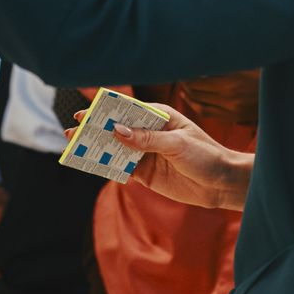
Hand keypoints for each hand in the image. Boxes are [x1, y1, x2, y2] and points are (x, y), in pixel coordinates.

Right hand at [74, 104, 251, 210]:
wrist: (222, 183)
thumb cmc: (205, 154)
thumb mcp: (177, 144)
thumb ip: (146, 139)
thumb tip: (117, 131)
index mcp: (158, 117)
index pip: (127, 111)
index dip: (105, 111)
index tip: (84, 113)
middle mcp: (149, 133)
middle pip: (117, 130)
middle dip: (95, 130)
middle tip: (71, 131)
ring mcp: (146, 153)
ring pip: (117, 149)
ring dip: (98, 149)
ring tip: (75, 149)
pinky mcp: (146, 173)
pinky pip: (123, 169)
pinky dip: (109, 167)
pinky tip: (94, 167)